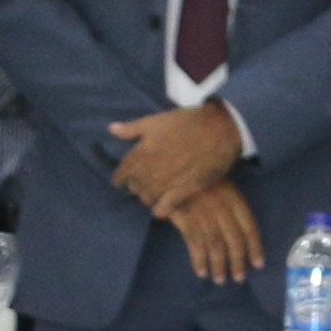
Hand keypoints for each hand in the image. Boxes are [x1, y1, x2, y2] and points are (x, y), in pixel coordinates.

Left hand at [108, 102, 247, 215]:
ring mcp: (168, 180)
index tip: (121, 181)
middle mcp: (152, 168)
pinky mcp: (184, 190)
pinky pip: (165, 207)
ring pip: (147, 198)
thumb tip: (111, 129)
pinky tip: (161, 209)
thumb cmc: (188, 122)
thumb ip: (132, 128)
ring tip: (150, 196)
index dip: (120, 178)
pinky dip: (160, 210)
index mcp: (143, 151)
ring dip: (146, 198)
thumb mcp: (157, 120)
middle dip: (135, 187)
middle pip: (134, 187)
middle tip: (139, 187)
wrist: (219, 128)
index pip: (122, 172)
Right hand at [164, 180, 264, 287]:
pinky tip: (201, 271)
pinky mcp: (185, 218)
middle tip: (239, 278)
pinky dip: (199, 260)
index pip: (249, 227)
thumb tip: (240, 231)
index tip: (258, 264)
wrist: (172, 163)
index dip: (255, 248)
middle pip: (234, 240)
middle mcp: (222, 207)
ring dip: (218, 266)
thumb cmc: (198, 174)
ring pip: (216, 245)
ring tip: (220, 280)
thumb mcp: (221, 183)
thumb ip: (230, 204)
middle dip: (237, 262)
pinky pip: (195, 243)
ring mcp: (203, 213)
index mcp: (234, 198)